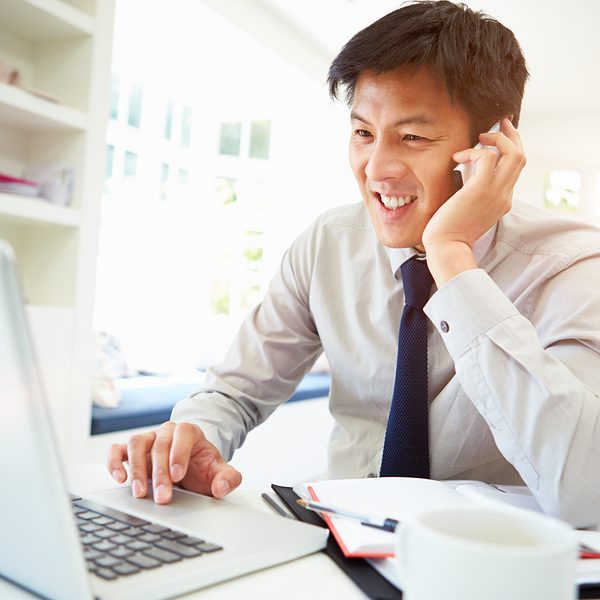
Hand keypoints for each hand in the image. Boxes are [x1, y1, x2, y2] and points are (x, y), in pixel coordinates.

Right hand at [107, 421, 241, 503]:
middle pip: (159, 445)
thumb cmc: (202, 467)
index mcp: (189, 432)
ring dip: (136, 468)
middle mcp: (166, 432)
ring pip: (136, 443)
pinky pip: (117, 449)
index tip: (178, 475)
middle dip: (159, 472)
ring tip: (139, 492)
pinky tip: (119, 478)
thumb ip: (228, 478)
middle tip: (162, 496)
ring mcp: (147, 439)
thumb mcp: (218, 471)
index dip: (179, 453)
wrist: (190, 464)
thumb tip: (222, 488)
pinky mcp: (131, 451)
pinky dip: (115, 461)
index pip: (183, 434)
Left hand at [422, 118, 525, 285]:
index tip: (499, 134)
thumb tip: (466, 165)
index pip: (515, 168)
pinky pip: (487, 157)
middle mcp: (504, 195)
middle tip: (499, 122)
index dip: (510, 148)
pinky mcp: (481, 190)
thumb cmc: (449, 230)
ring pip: (514, 154)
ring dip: (497, 139)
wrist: (446, 248)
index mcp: (502, 200)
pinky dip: (473, 152)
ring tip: (479, 137)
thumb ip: (472, 185)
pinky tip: (457, 159)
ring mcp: (496, 193)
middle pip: (521, 156)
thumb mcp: (467, 204)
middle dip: (511, 135)